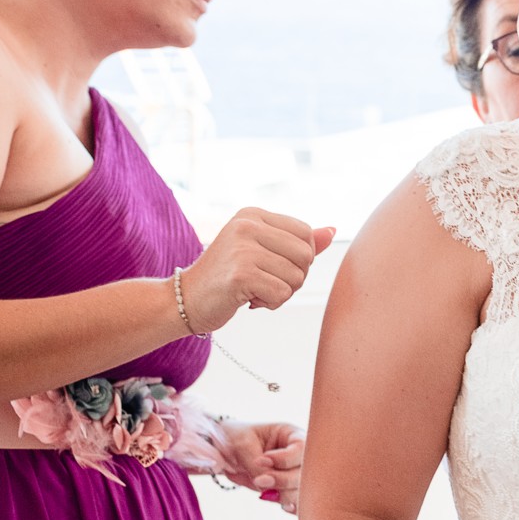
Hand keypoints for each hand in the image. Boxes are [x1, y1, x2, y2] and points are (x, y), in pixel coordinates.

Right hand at [181, 208, 336, 331]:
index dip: (300, 259)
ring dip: (281, 293)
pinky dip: (271, 304)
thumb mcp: (262, 251)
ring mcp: (242, 247)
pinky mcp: (241, 273)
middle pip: (306, 256)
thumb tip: (331, 231)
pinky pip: (282, 294)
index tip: (272, 266)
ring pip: (297, 278)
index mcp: (252, 214)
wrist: (187, 299)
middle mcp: (246, 225)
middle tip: (265, 282)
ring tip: (254, 290)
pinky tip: (248, 299)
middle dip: (294, 278)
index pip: (306, 234)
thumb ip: (296, 241)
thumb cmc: (228, 276)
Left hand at [215, 419, 303, 513]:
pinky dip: (288, 505)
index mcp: (292, 435)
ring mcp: (297, 475)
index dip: (284, 459)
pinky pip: (298, 503)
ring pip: (304, 491)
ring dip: (284, 495)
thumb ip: (256, 466)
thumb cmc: (234, 439)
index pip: (302, 448)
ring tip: (262, 490)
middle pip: (307, 473)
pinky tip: (272, 498)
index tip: (260, 460)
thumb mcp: (242, 445)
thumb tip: (267, 488)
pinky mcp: (290, 490)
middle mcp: (300, 455)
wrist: (224, 452)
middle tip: (258, 481)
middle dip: (283, 480)